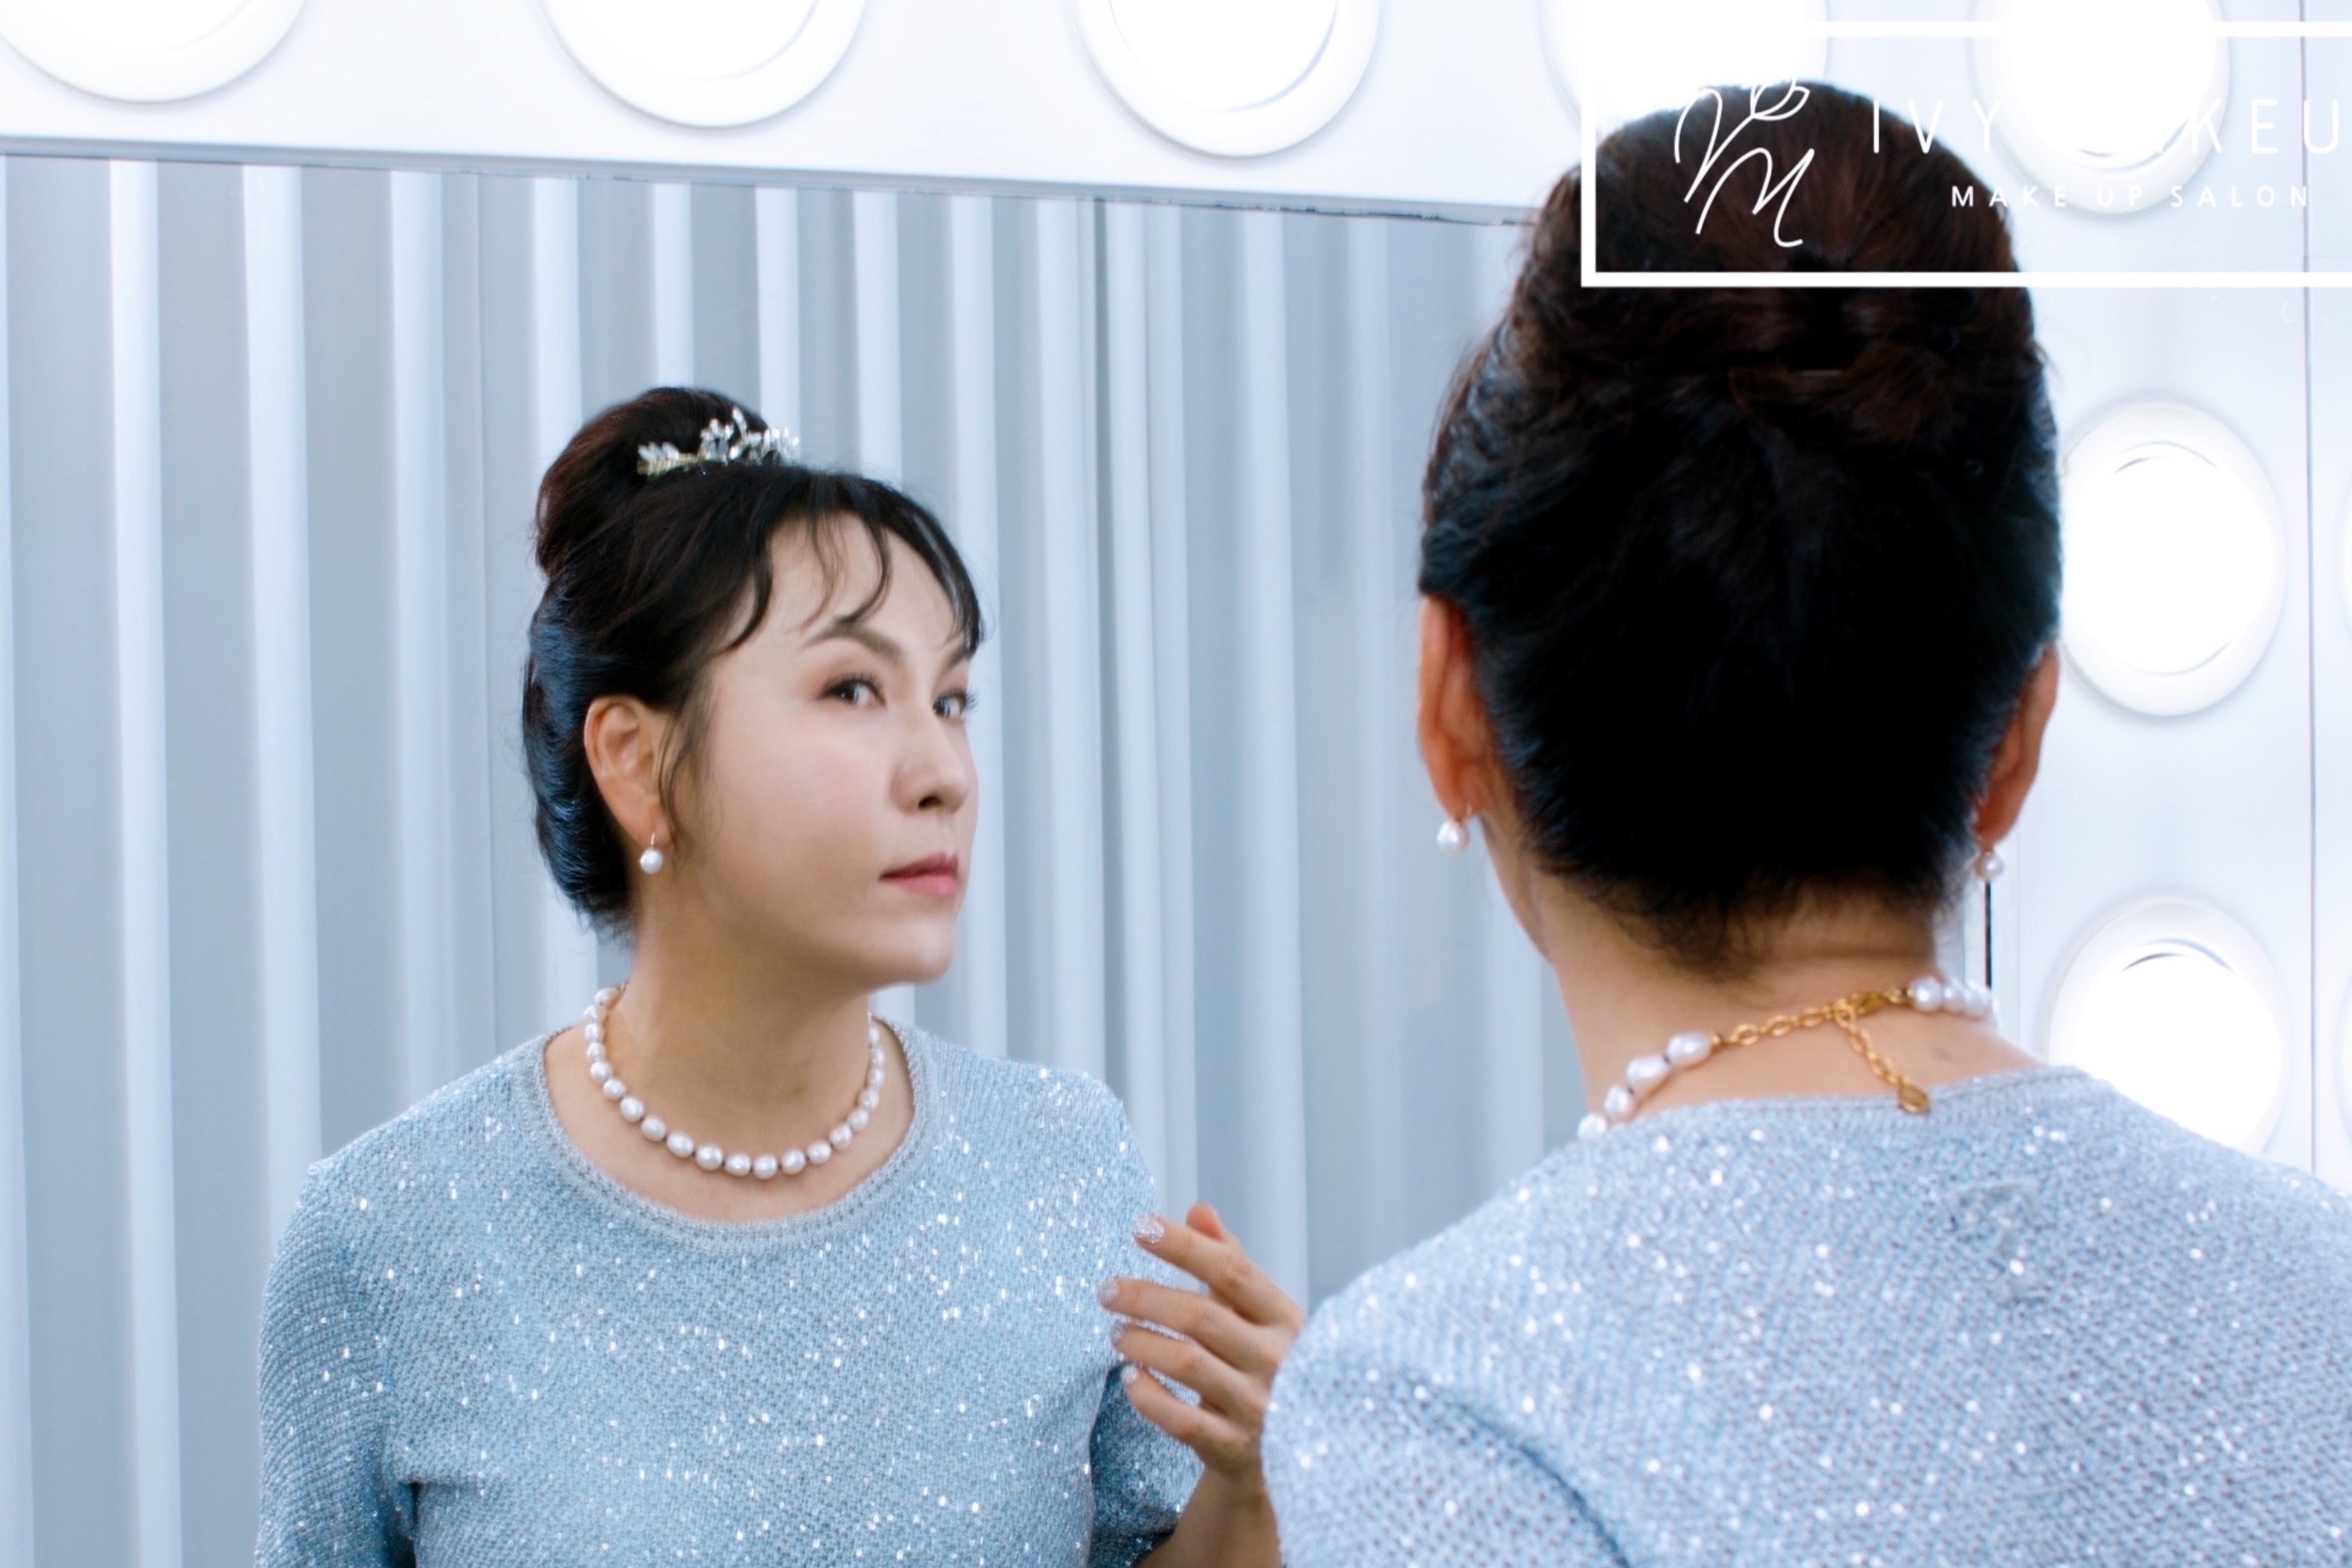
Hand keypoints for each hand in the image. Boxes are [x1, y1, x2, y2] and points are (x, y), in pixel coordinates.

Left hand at [1098, 1202, 1304, 1483]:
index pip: (1233, 1271)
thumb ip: (1230, 1262)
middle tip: (1107, 1289)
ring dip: (1142, 1341)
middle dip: (1146, 1297)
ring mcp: (1256, 1407)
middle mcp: (1276, 1360)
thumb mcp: (1257, 1314)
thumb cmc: (1261, 1365)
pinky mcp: (1233, 1448)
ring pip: (1188, 1364)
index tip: (1141, 1227)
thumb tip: (1199, 1210)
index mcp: (1284, 1318)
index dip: (1185, 1246)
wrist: (1282, 1451)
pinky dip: (1149, 1397)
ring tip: (1116, 1331)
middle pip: (1202, 1316)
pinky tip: (1130, 1377)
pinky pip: (1181, 1421)